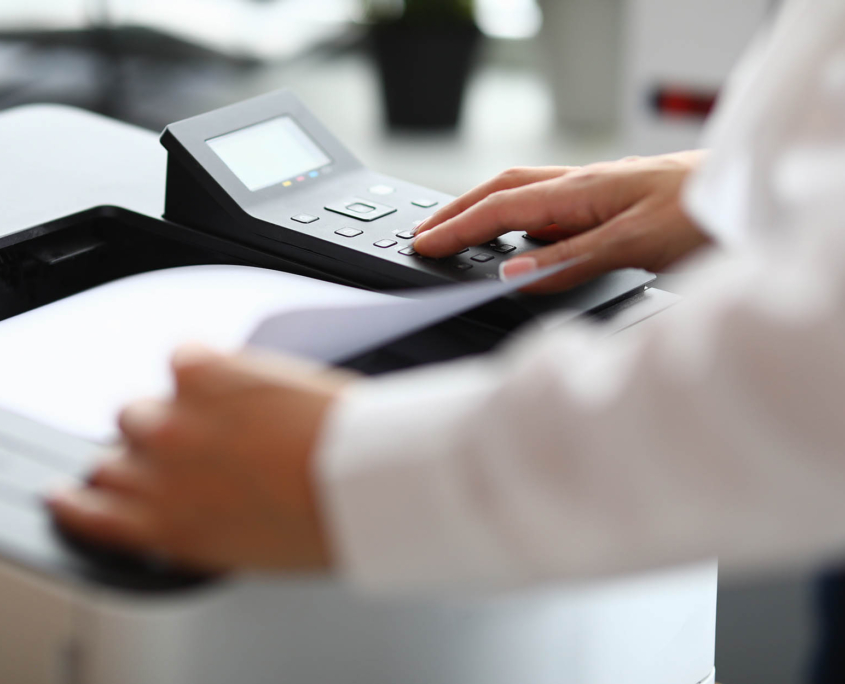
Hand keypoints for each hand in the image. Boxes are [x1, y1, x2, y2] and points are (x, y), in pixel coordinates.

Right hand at [48, 345, 354, 572]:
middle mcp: (158, 475)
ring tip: (221, 412)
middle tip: (188, 448)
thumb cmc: (327, 523)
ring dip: (170, 409)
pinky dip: (209, 365)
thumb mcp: (251, 550)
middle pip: (113, 454)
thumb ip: (203, 527)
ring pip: (138, 408)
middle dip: (144, 453)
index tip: (75, 493)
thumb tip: (201, 509)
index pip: (91, 514)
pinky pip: (183, 357)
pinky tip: (244, 379)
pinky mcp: (202, 372)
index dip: (82, 500)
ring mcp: (174, 421)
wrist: (364, 479)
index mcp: (168, 530)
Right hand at [413, 152, 710, 292]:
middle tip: (425, 233)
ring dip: (483, 212)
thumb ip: (571, 259)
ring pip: (523, 196)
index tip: (425, 246)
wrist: (746, 195)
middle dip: (457, 211)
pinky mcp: (608, 204)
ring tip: (457, 233)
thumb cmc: (702, 212)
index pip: (501, 209)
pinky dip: (518, 222)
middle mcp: (581, 185)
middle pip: (501, 190)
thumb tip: (514, 276)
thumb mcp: (634, 244)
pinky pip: (549, 210)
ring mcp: (594, 193)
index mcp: (580, 190)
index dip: (458, 228)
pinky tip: (518, 240)